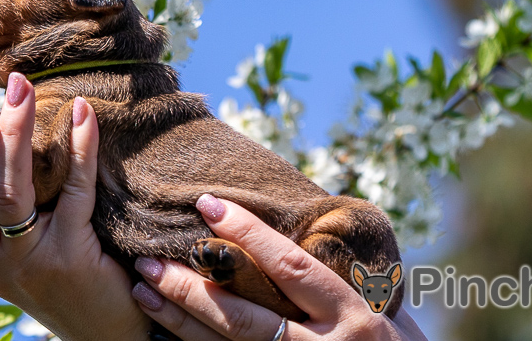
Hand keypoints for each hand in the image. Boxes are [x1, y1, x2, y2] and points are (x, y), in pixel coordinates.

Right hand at [0, 74, 148, 340]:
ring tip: (20, 86)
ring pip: (12, 192)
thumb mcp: (10, 247)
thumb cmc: (60, 276)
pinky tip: (83, 113)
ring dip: (16, 132)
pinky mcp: (72, 258)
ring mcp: (29, 262)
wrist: (104, 332)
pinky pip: (75, 193)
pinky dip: (80, 149)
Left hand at [131, 195, 426, 340]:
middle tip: (146, 259)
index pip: (289, 267)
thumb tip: (313, 235)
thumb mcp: (388, 314)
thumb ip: (350, 281)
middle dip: (190, 286)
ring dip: (181, 319)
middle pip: (243, 315)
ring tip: (143, 289)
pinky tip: (160, 334)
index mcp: (353, 315)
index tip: (207, 204)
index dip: (247, 234)